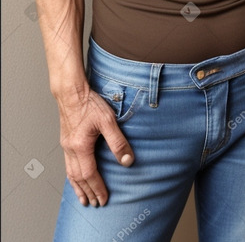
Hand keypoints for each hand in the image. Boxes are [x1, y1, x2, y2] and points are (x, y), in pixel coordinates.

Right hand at [58, 87, 133, 206]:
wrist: (71, 91)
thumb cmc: (89, 103)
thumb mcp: (108, 120)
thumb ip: (118, 141)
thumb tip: (127, 161)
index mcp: (81, 147)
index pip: (90, 175)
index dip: (97, 189)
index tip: (104, 199)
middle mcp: (71, 149)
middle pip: (78, 178)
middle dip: (87, 192)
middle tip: (95, 204)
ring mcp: (66, 145)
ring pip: (70, 173)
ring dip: (78, 187)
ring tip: (83, 198)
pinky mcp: (65, 140)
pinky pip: (67, 164)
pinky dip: (72, 176)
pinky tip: (75, 177)